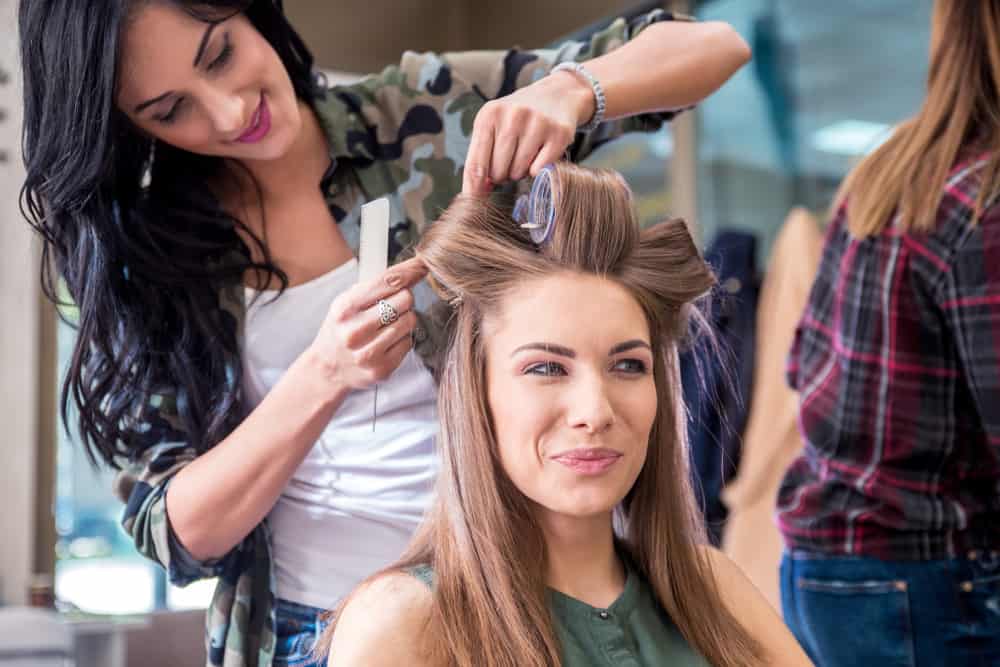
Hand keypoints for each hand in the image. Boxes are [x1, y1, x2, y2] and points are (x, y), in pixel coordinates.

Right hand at [308, 257, 427, 391]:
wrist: (327, 368)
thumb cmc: (342, 329)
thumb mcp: (347, 302)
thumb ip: (375, 286)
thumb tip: (412, 270)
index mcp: (345, 308)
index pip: (388, 281)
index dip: (410, 270)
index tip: (423, 265)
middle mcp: (355, 331)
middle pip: (405, 299)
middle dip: (403, 298)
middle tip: (392, 305)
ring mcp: (369, 353)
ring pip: (410, 320)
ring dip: (404, 318)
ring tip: (387, 325)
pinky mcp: (382, 369)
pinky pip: (409, 342)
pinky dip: (403, 338)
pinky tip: (387, 342)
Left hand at [462, 70, 593, 193]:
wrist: (557, 95)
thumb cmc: (517, 117)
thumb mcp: (493, 125)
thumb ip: (479, 156)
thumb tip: (474, 193)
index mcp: (489, 114)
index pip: (475, 163)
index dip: (474, 187)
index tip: (474, 203)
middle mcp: (512, 115)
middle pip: (497, 171)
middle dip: (501, 175)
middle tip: (509, 162)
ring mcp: (537, 123)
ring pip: (518, 172)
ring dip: (519, 172)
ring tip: (524, 155)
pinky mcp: (558, 133)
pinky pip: (539, 170)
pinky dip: (537, 170)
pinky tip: (539, 154)